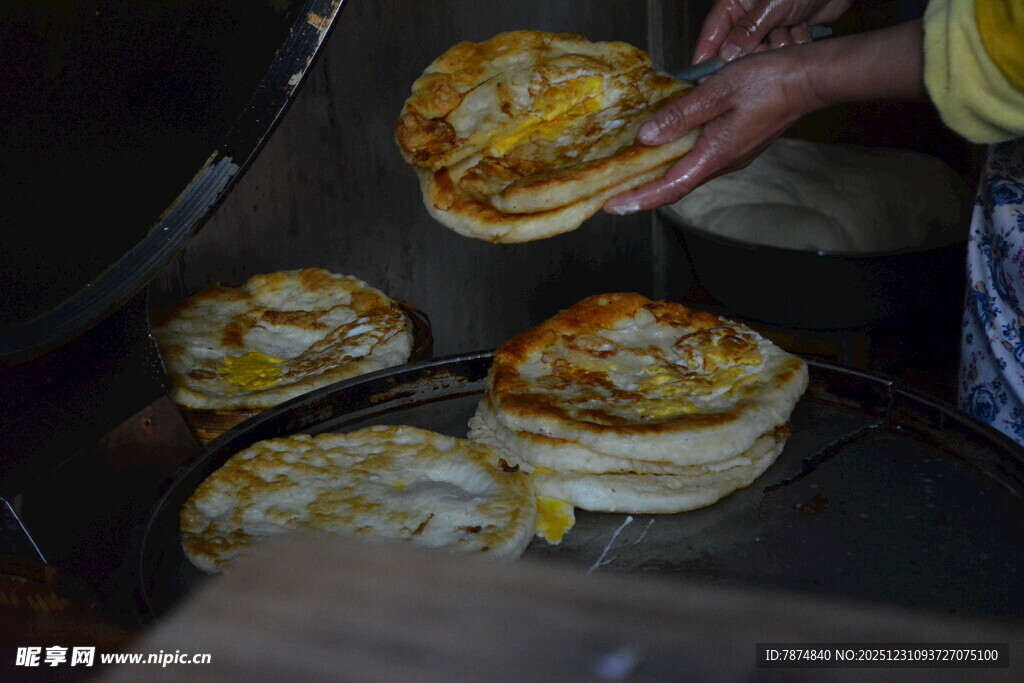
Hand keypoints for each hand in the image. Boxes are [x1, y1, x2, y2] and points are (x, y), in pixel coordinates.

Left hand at [605, 48, 822, 213]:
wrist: (808, 80)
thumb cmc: (768, 82)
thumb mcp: (716, 92)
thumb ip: (680, 116)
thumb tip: (647, 137)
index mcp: (715, 155)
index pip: (670, 188)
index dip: (640, 200)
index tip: (614, 206)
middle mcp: (723, 163)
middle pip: (675, 186)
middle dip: (643, 194)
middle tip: (612, 195)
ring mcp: (731, 156)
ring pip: (687, 173)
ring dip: (658, 177)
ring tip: (629, 174)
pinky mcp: (736, 146)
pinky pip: (699, 159)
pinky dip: (676, 160)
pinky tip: (663, 147)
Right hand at [694, 0, 851, 63]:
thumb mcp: (772, 4)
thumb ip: (747, 31)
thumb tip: (726, 58)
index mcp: (732, 5)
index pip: (710, 38)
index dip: (706, 61)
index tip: (706, 83)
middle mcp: (744, 18)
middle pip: (735, 52)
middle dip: (755, 53)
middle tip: (769, 45)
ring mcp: (764, 28)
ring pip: (760, 56)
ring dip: (779, 46)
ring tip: (792, 28)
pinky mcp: (783, 36)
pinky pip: (780, 55)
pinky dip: (793, 46)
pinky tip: (802, 29)